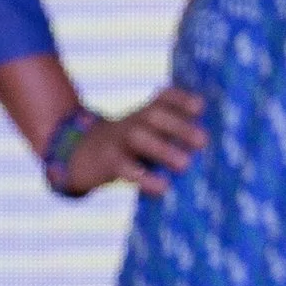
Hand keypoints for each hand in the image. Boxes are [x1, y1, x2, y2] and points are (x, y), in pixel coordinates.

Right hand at [58, 86, 204, 198]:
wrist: (79, 155)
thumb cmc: (127, 147)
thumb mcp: (147, 133)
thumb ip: (172, 136)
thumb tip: (205, 149)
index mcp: (145, 112)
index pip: (163, 98)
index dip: (180, 100)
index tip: (200, 107)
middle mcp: (133, 121)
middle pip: (154, 114)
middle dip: (179, 125)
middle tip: (203, 141)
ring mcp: (118, 140)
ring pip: (139, 138)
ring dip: (163, 149)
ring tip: (185, 165)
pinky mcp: (108, 162)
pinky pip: (126, 168)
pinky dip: (145, 179)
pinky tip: (163, 188)